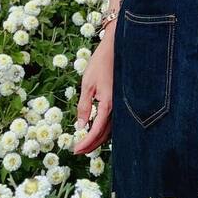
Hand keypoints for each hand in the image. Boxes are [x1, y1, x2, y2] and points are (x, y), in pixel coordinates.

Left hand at [72, 36, 113, 155]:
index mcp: (108, 104)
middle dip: (92, 145)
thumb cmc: (101, 63)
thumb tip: (80, 126)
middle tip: (78, 150)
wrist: (117, 47)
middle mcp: (118, 107)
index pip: (96, 131)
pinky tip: (98, 129)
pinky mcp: (122, 99)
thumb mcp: (87, 84)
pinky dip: (106, 129)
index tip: (75, 150)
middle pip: (105, 134)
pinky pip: (116, 120)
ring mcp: (122, 104)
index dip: (85, 143)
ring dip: (99, 138)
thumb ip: (84, 106)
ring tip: (86, 143)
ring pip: (112, 129)